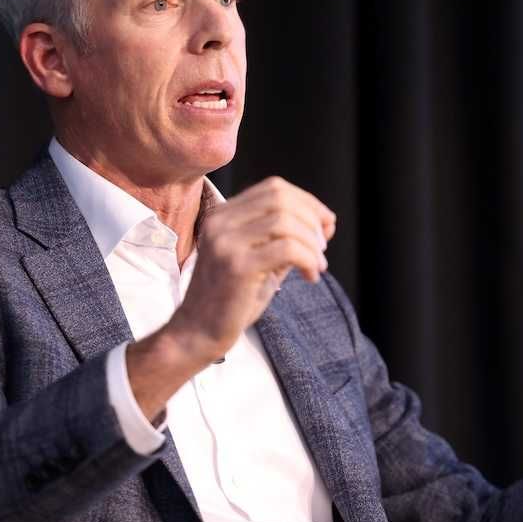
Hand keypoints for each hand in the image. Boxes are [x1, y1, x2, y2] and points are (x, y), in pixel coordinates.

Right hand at [162, 176, 335, 366]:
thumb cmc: (231, 299)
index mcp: (222, 215)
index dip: (307, 202)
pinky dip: (308, 259)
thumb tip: (324, 222)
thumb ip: (283, 238)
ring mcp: (225, 242)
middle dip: (312, 218)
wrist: (198, 333)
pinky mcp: (236, 266)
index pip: (273, 188)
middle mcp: (220, 222)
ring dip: (312, 242)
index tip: (325, 225)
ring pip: (285, 221)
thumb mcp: (259, 260)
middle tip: (323, 247)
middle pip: (280, 198)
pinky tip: (310, 276)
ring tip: (318, 265)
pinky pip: (287, 249)